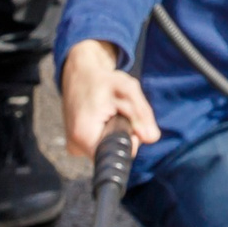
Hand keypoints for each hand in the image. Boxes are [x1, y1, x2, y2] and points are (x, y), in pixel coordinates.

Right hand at [62, 39, 159, 155]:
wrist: (79, 75)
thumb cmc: (103, 80)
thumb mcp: (128, 89)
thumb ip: (142, 113)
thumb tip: (153, 138)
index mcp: (84, 135)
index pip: (117, 152)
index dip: (130, 138)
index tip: (129, 118)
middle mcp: (76, 146)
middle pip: (113, 150)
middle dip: (124, 131)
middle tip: (119, 109)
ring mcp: (74, 147)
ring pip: (108, 146)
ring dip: (115, 130)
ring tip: (110, 110)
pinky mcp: (76, 145)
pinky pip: (100, 143)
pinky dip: (107, 131)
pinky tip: (104, 116)